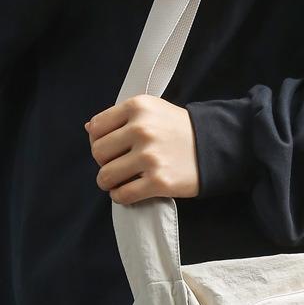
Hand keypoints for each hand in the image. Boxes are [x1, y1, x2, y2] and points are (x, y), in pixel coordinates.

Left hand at [85, 95, 199, 202]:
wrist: (215, 147)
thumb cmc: (180, 130)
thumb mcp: (153, 110)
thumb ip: (121, 117)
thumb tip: (89, 128)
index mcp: (138, 107)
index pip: (96, 127)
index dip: (98, 141)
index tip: (111, 149)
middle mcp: (142, 129)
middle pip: (98, 153)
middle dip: (104, 163)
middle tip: (118, 166)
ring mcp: (150, 157)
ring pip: (106, 176)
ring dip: (109, 183)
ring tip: (120, 181)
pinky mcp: (159, 181)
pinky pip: (123, 194)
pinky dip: (120, 196)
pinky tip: (128, 192)